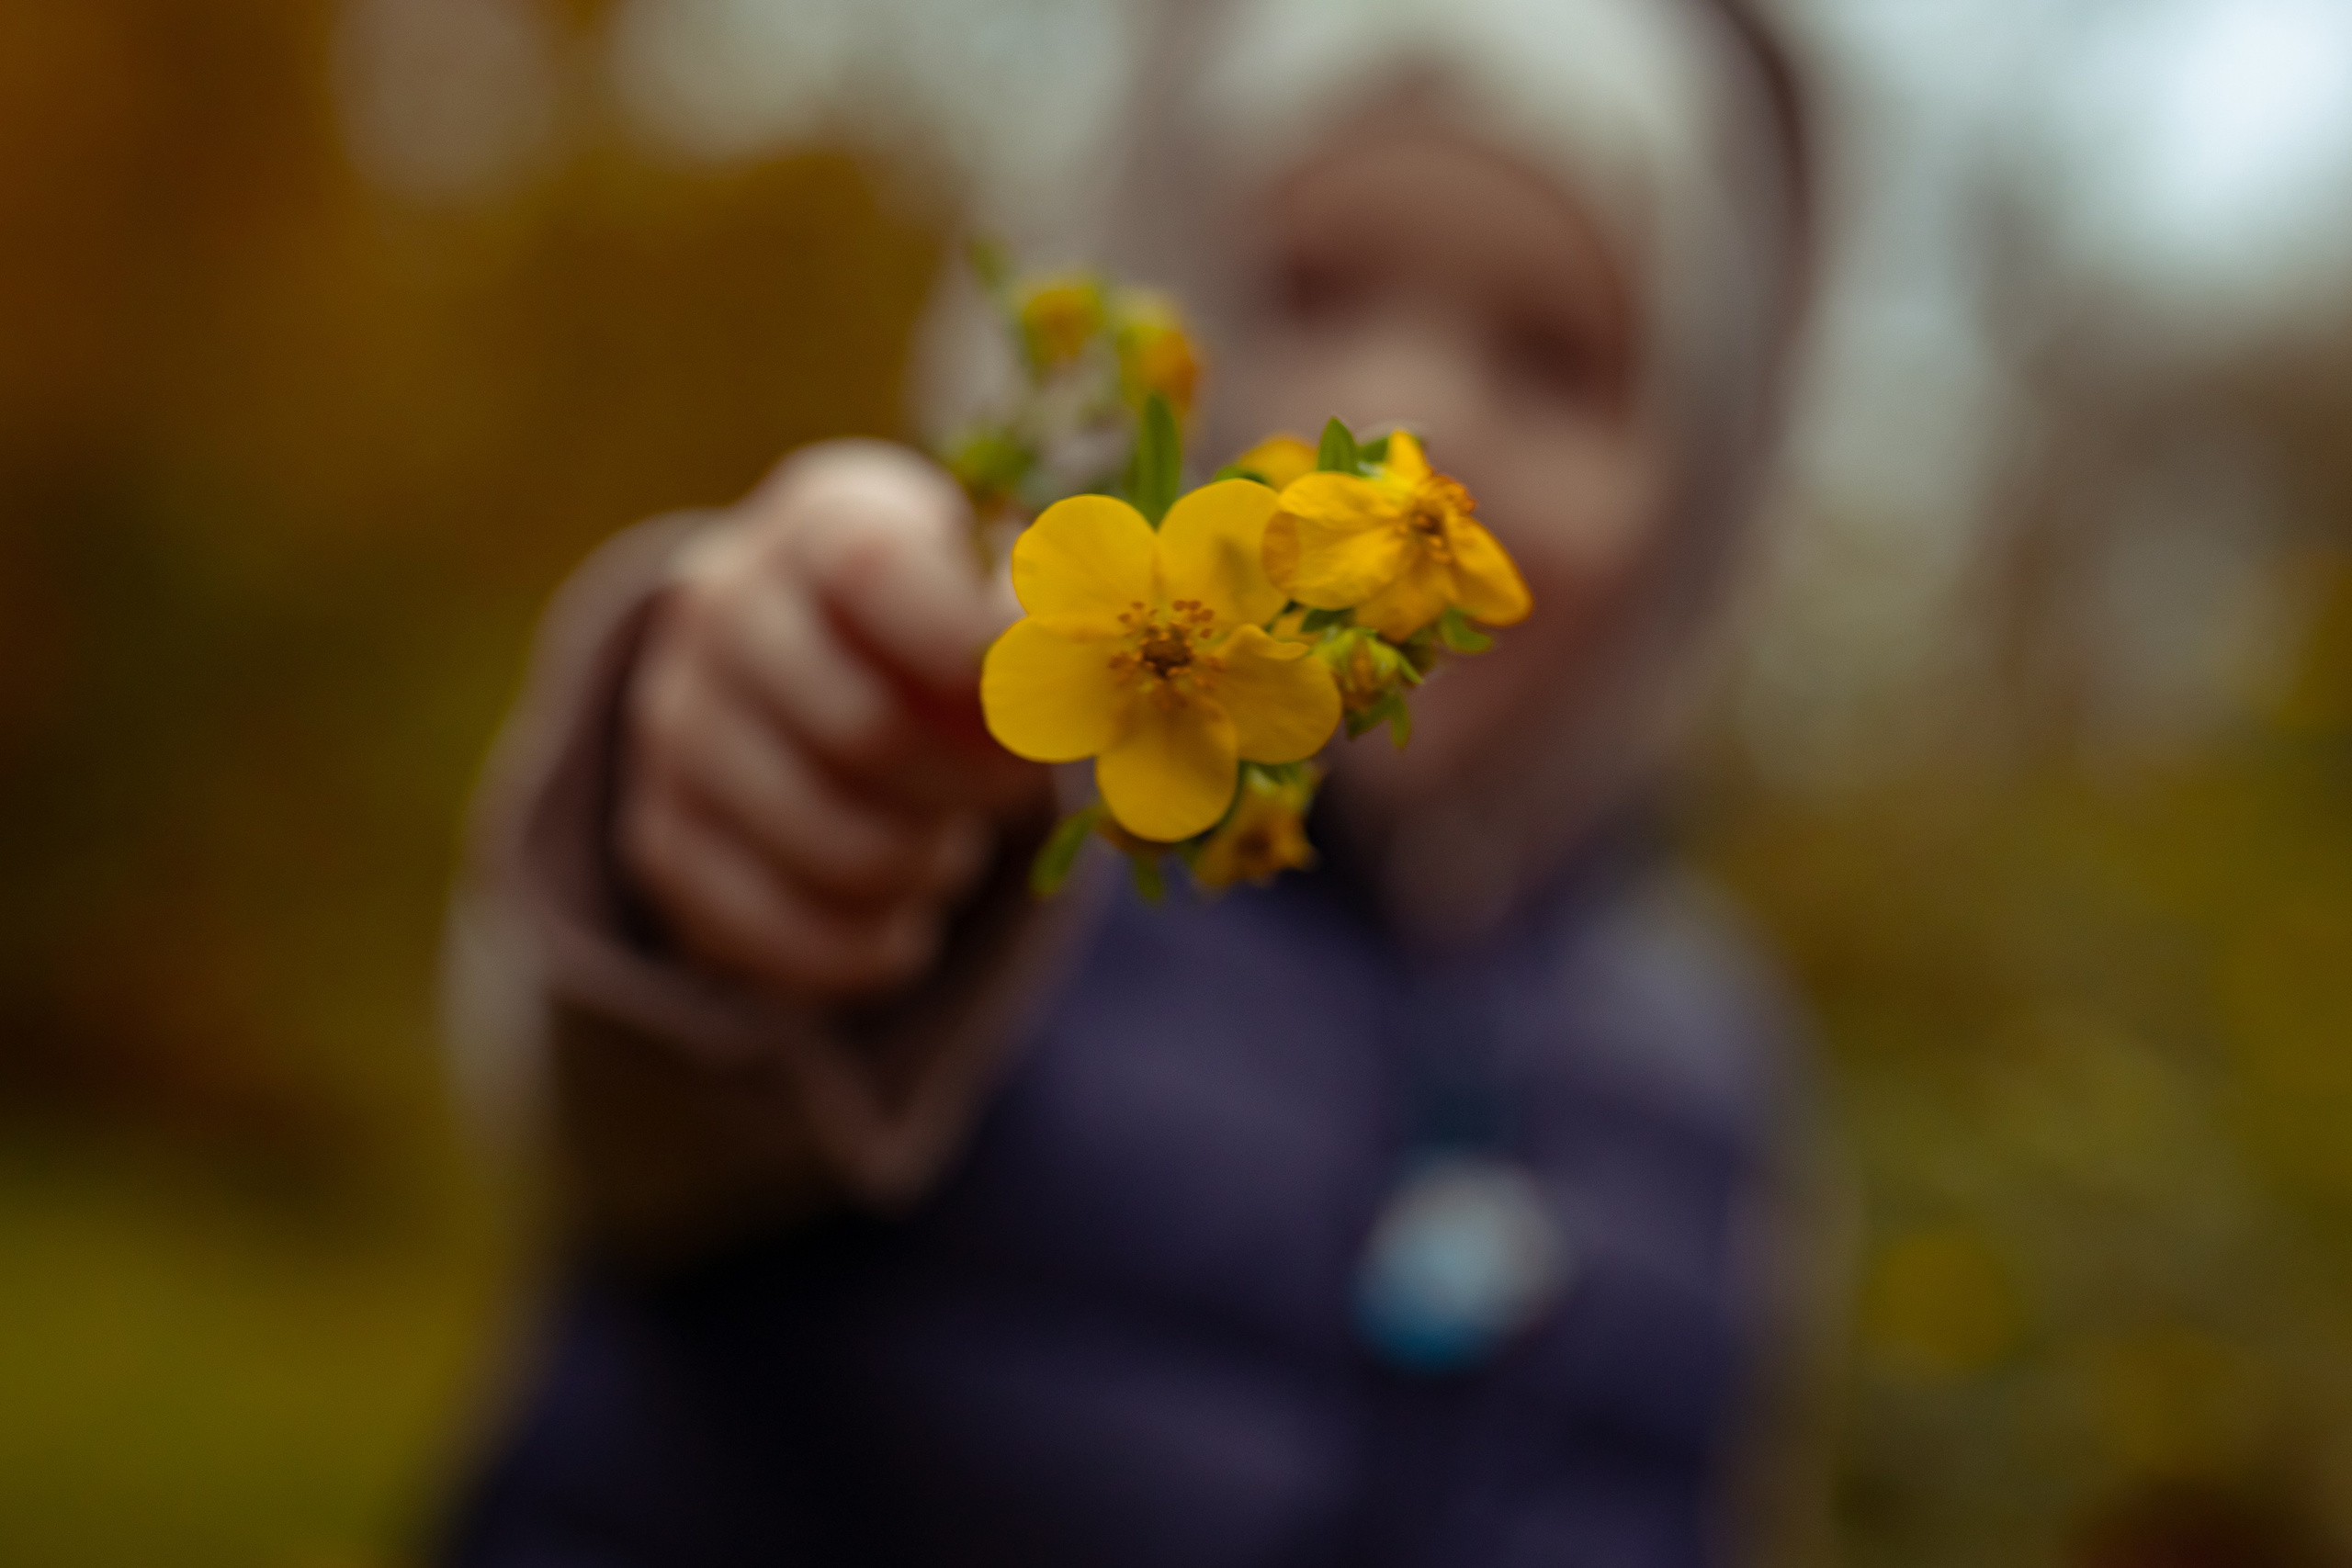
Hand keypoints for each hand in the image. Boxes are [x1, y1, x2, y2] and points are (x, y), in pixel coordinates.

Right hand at [619, 440, 1047, 1002]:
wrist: (800, 663)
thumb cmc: (935, 620)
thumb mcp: (990, 584)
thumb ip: (1044, 620)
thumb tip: (1079, 675)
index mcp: (821, 520)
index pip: (877, 571)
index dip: (970, 646)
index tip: (1036, 703)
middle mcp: (722, 604)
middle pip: (864, 731)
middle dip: (973, 786)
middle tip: (1017, 791)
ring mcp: (676, 721)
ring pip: (831, 844)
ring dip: (924, 868)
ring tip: (947, 844)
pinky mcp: (662, 834)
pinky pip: (780, 928)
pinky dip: (866, 947)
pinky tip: (903, 923)